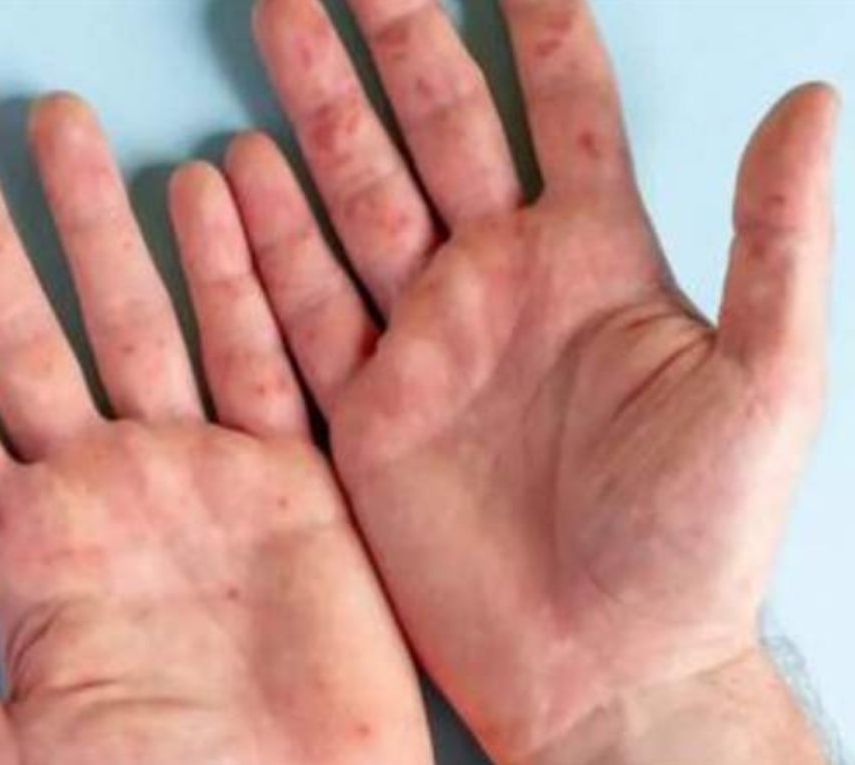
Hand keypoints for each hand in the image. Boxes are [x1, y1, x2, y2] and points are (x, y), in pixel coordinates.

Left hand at [0, 97, 431, 764]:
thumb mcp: (14, 763)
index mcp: (24, 547)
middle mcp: (103, 487)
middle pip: (26, 331)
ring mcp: (196, 469)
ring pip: (139, 317)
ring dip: (100, 223)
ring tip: (64, 128)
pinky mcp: (288, 474)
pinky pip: (259, 354)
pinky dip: (238, 275)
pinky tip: (208, 195)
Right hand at [232, 0, 838, 760]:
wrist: (603, 669)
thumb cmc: (693, 541)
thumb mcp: (763, 388)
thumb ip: (773, 242)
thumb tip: (813, 98)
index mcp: (592, 263)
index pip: (563, 110)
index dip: (539, 28)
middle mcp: (497, 287)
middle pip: (432, 135)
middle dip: (385, 47)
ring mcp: (424, 345)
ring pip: (355, 203)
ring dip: (315, 119)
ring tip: (277, 33)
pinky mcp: (367, 413)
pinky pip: (302, 310)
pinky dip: (265, 244)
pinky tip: (236, 180)